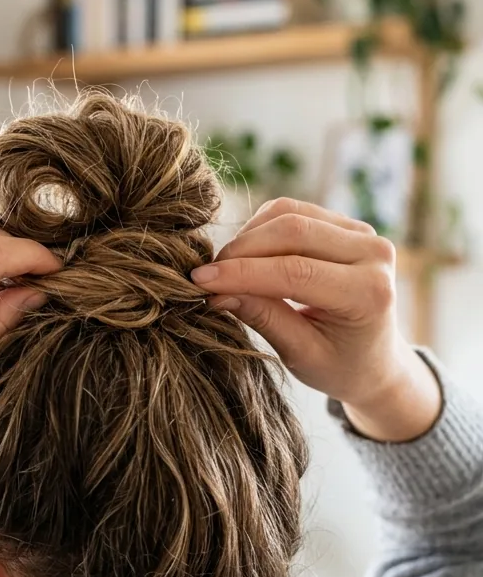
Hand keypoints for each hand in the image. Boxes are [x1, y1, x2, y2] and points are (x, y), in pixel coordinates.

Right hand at [190, 198, 441, 442]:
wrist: (375, 359)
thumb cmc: (339, 366)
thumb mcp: (300, 355)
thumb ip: (263, 318)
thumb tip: (217, 291)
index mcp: (368, 294)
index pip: (294, 272)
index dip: (242, 273)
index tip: (200, 280)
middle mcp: (374, 255)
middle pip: (293, 231)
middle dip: (241, 250)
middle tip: (207, 275)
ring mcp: (363, 233)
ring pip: (290, 213)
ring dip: (248, 237)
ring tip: (226, 268)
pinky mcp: (348, 224)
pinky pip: (295, 211)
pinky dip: (262, 228)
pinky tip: (247, 255)